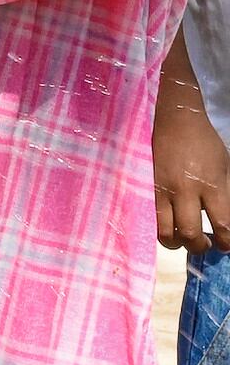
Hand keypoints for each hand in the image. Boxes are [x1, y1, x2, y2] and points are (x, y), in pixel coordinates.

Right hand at [154, 30, 229, 253]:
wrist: (170, 118)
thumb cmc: (202, 141)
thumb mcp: (223, 166)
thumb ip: (224, 194)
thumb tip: (225, 220)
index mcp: (211, 185)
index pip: (223, 225)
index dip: (226, 242)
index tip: (225, 245)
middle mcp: (185, 192)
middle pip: (191, 235)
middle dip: (200, 247)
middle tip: (204, 244)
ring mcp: (161, 190)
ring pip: (164, 232)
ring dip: (175, 243)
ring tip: (181, 239)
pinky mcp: (143, 187)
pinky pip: (148, 217)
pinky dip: (157, 227)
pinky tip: (164, 224)